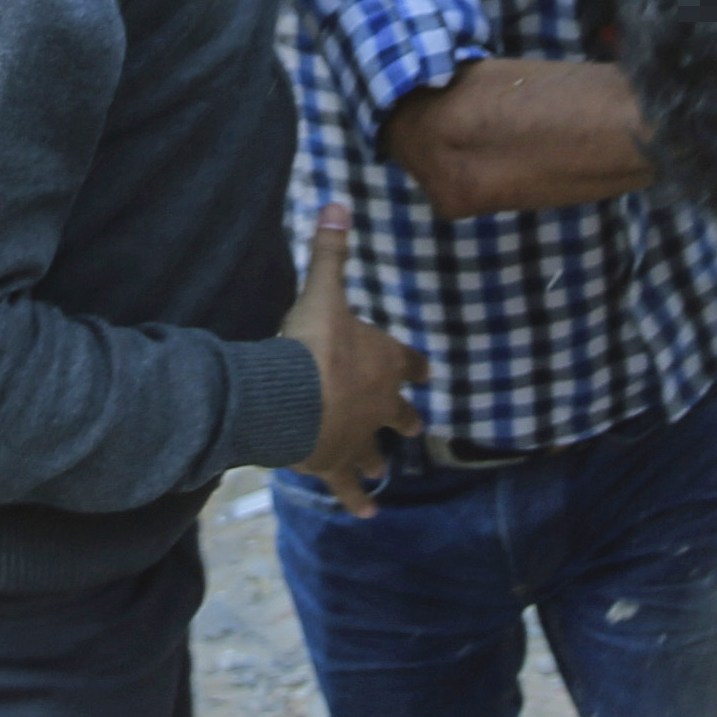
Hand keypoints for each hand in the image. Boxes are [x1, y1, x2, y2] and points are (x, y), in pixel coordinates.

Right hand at [291, 202, 418, 496]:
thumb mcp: (323, 290)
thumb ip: (331, 250)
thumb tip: (338, 201)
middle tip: (415, 428)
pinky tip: (367, 515)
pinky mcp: (334, 465)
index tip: (425, 373)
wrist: (291, 397)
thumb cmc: (311, 343)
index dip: (414, 366)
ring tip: (383, 471)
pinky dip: (357, 501)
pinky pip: (348, 488)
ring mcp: (357, 438)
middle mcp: (378, 404)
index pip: (407, 362)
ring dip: (378, 460)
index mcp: (382, 362)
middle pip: (398, 414)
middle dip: (404, 419)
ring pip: (373, 453)